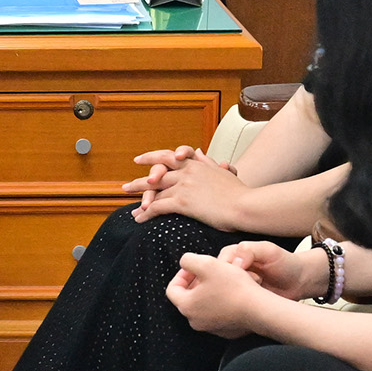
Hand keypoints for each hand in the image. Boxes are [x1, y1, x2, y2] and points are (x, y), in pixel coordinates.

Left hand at [126, 148, 249, 227]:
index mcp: (196, 164)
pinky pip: (158, 206)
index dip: (151, 158)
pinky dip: (146, 213)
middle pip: (156, 174)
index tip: (139, 160)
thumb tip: (198, 151)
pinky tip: (139, 219)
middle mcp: (187, 172)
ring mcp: (183, 186)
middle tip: (125, 187)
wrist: (246, 206)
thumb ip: (208, 162)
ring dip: (141, 201)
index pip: (168, 157)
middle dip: (139, 182)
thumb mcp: (223, 173)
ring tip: (131, 210)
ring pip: (154, 191)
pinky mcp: (182, 201)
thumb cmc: (240, 193)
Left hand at [166, 251, 276, 336]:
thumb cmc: (233, 286)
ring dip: (210, 292)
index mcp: (186, 306)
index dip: (182, 274)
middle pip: (188, 298)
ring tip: (223, 281)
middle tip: (210, 272)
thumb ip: (189, 260)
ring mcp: (211, 328)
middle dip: (197, 282)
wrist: (260, 309)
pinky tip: (234, 294)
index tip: (194, 266)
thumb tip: (185, 263)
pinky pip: (219, 314)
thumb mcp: (207, 264)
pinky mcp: (226, 332)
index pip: (173, 289)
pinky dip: (222, 303)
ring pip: (204, 306)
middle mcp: (195, 321)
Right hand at [220, 237, 326, 300]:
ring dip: (239, 295)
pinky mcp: (242, 300)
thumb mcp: (269, 251)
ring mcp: (236, 286)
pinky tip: (254, 302)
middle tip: (255, 282)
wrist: (300, 282)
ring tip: (257, 290)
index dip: (229, 270)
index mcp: (234, 254)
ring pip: (225, 293)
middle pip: (219, 279)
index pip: (218, 263)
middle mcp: (232, 270)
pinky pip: (233, 304)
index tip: (244, 272)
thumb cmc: (286, 264)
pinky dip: (242, 304)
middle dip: (235, 283)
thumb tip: (234, 262)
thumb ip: (250, 250)